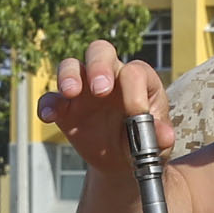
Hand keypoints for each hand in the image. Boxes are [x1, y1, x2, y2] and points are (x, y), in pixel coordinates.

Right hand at [37, 42, 171, 169]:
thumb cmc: (145, 143)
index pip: (133, 72)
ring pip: (71, 65)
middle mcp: (110, 76)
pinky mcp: (65, 106)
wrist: (122, 161)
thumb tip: (165, 136)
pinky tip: (48, 117)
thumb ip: (160, 137)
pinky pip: (50, 98)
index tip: (135, 114)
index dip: (134, 91)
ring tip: (70, 93)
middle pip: (100, 51)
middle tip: (100, 89)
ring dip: (68, 76)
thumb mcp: (158, 144)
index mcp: (138, 79)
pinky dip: (47, 104)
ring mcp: (84, 88)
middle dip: (98, 65)